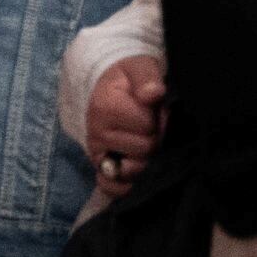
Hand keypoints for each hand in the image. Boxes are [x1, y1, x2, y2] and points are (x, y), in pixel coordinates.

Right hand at [85, 52, 167, 192]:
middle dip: (155, 138)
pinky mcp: (100, 165)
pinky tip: (133, 181)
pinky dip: (122, 187)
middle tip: (153, 125)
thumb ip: (147, 78)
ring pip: (133, 169)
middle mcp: (97, 131)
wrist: (112, 86)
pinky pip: (108, 185)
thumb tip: (153, 93)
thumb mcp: (139, 68)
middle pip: (144, 148)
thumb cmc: (129, 79)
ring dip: (146, 158)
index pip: (147, 125)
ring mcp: (97, 151)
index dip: (159, 119)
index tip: (156, 108)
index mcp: (106, 106)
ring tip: (145, 142)